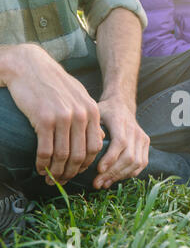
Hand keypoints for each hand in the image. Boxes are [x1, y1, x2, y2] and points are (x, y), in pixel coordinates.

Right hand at [4, 44, 103, 184]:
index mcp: (92, 111)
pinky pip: (46, 150)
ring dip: (56, 172)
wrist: (30, 66)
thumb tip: (101, 138)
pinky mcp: (44, 119)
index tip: (77, 172)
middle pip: (80, 155)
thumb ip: (91, 117)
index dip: (85, 164)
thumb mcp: (80, 96)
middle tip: (62, 181)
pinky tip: (39, 168)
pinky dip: (42, 163)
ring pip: (63, 156)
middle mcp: (81, 115)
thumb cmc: (55, 83)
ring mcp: (63, 117)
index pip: (94, 147)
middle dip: (71, 172)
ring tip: (50, 178)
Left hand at [93, 98, 149, 189]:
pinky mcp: (146, 144)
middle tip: (96, 183)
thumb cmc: (103, 112)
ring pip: (136, 163)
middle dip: (112, 173)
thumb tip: (89, 147)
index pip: (120, 142)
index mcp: (120, 120)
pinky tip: (115, 178)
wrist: (121, 105)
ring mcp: (143, 137)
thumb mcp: (94, 114)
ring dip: (120, 176)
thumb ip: (92, 129)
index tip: (98, 170)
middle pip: (129, 156)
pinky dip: (129, 174)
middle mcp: (135, 129)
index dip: (110, 158)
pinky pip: (142, 164)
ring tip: (104, 184)